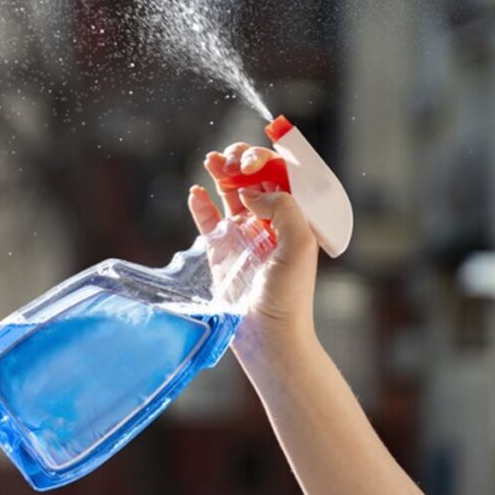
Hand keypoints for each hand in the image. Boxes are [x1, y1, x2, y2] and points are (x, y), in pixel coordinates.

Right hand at [187, 141, 319, 348]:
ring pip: (230, 193)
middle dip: (241, 161)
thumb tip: (252, 193)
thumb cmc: (289, 295)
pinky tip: (195, 192)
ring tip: (211, 161)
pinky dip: (200, 203)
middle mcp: (270, 222)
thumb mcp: (299, 245)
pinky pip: (207, 220)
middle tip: (230, 160)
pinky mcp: (221, 250)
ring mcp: (244, 235)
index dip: (267, 161)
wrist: (266, 334)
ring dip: (221, 173)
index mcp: (295, 218)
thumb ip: (283, 208)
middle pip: (253, 179)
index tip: (251, 163)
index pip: (282, 176)